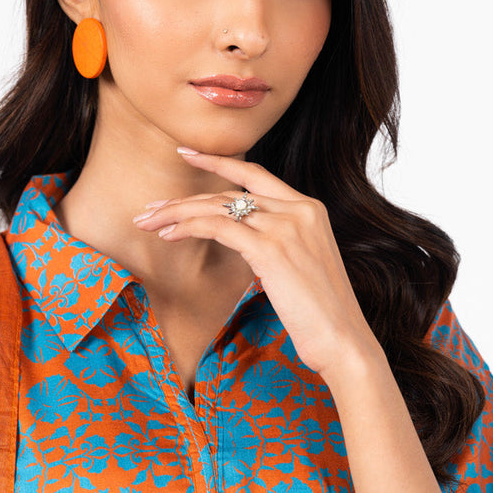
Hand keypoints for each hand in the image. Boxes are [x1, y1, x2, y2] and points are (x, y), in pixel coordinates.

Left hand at [133, 149, 383, 385]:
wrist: (344, 340)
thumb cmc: (322, 314)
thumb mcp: (302, 265)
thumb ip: (278, 243)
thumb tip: (245, 241)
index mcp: (310, 209)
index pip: (255, 174)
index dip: (219, 161)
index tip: (187, 152)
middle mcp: (299, 210)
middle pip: (229, 192)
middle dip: (184, 200)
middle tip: (151, 209)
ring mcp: (286, 226)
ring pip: (218, 207)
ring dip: (176, 213)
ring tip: (148, 222)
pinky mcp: (271, 249)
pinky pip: (218, 227)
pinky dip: (188, 228)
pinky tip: (168, 235)